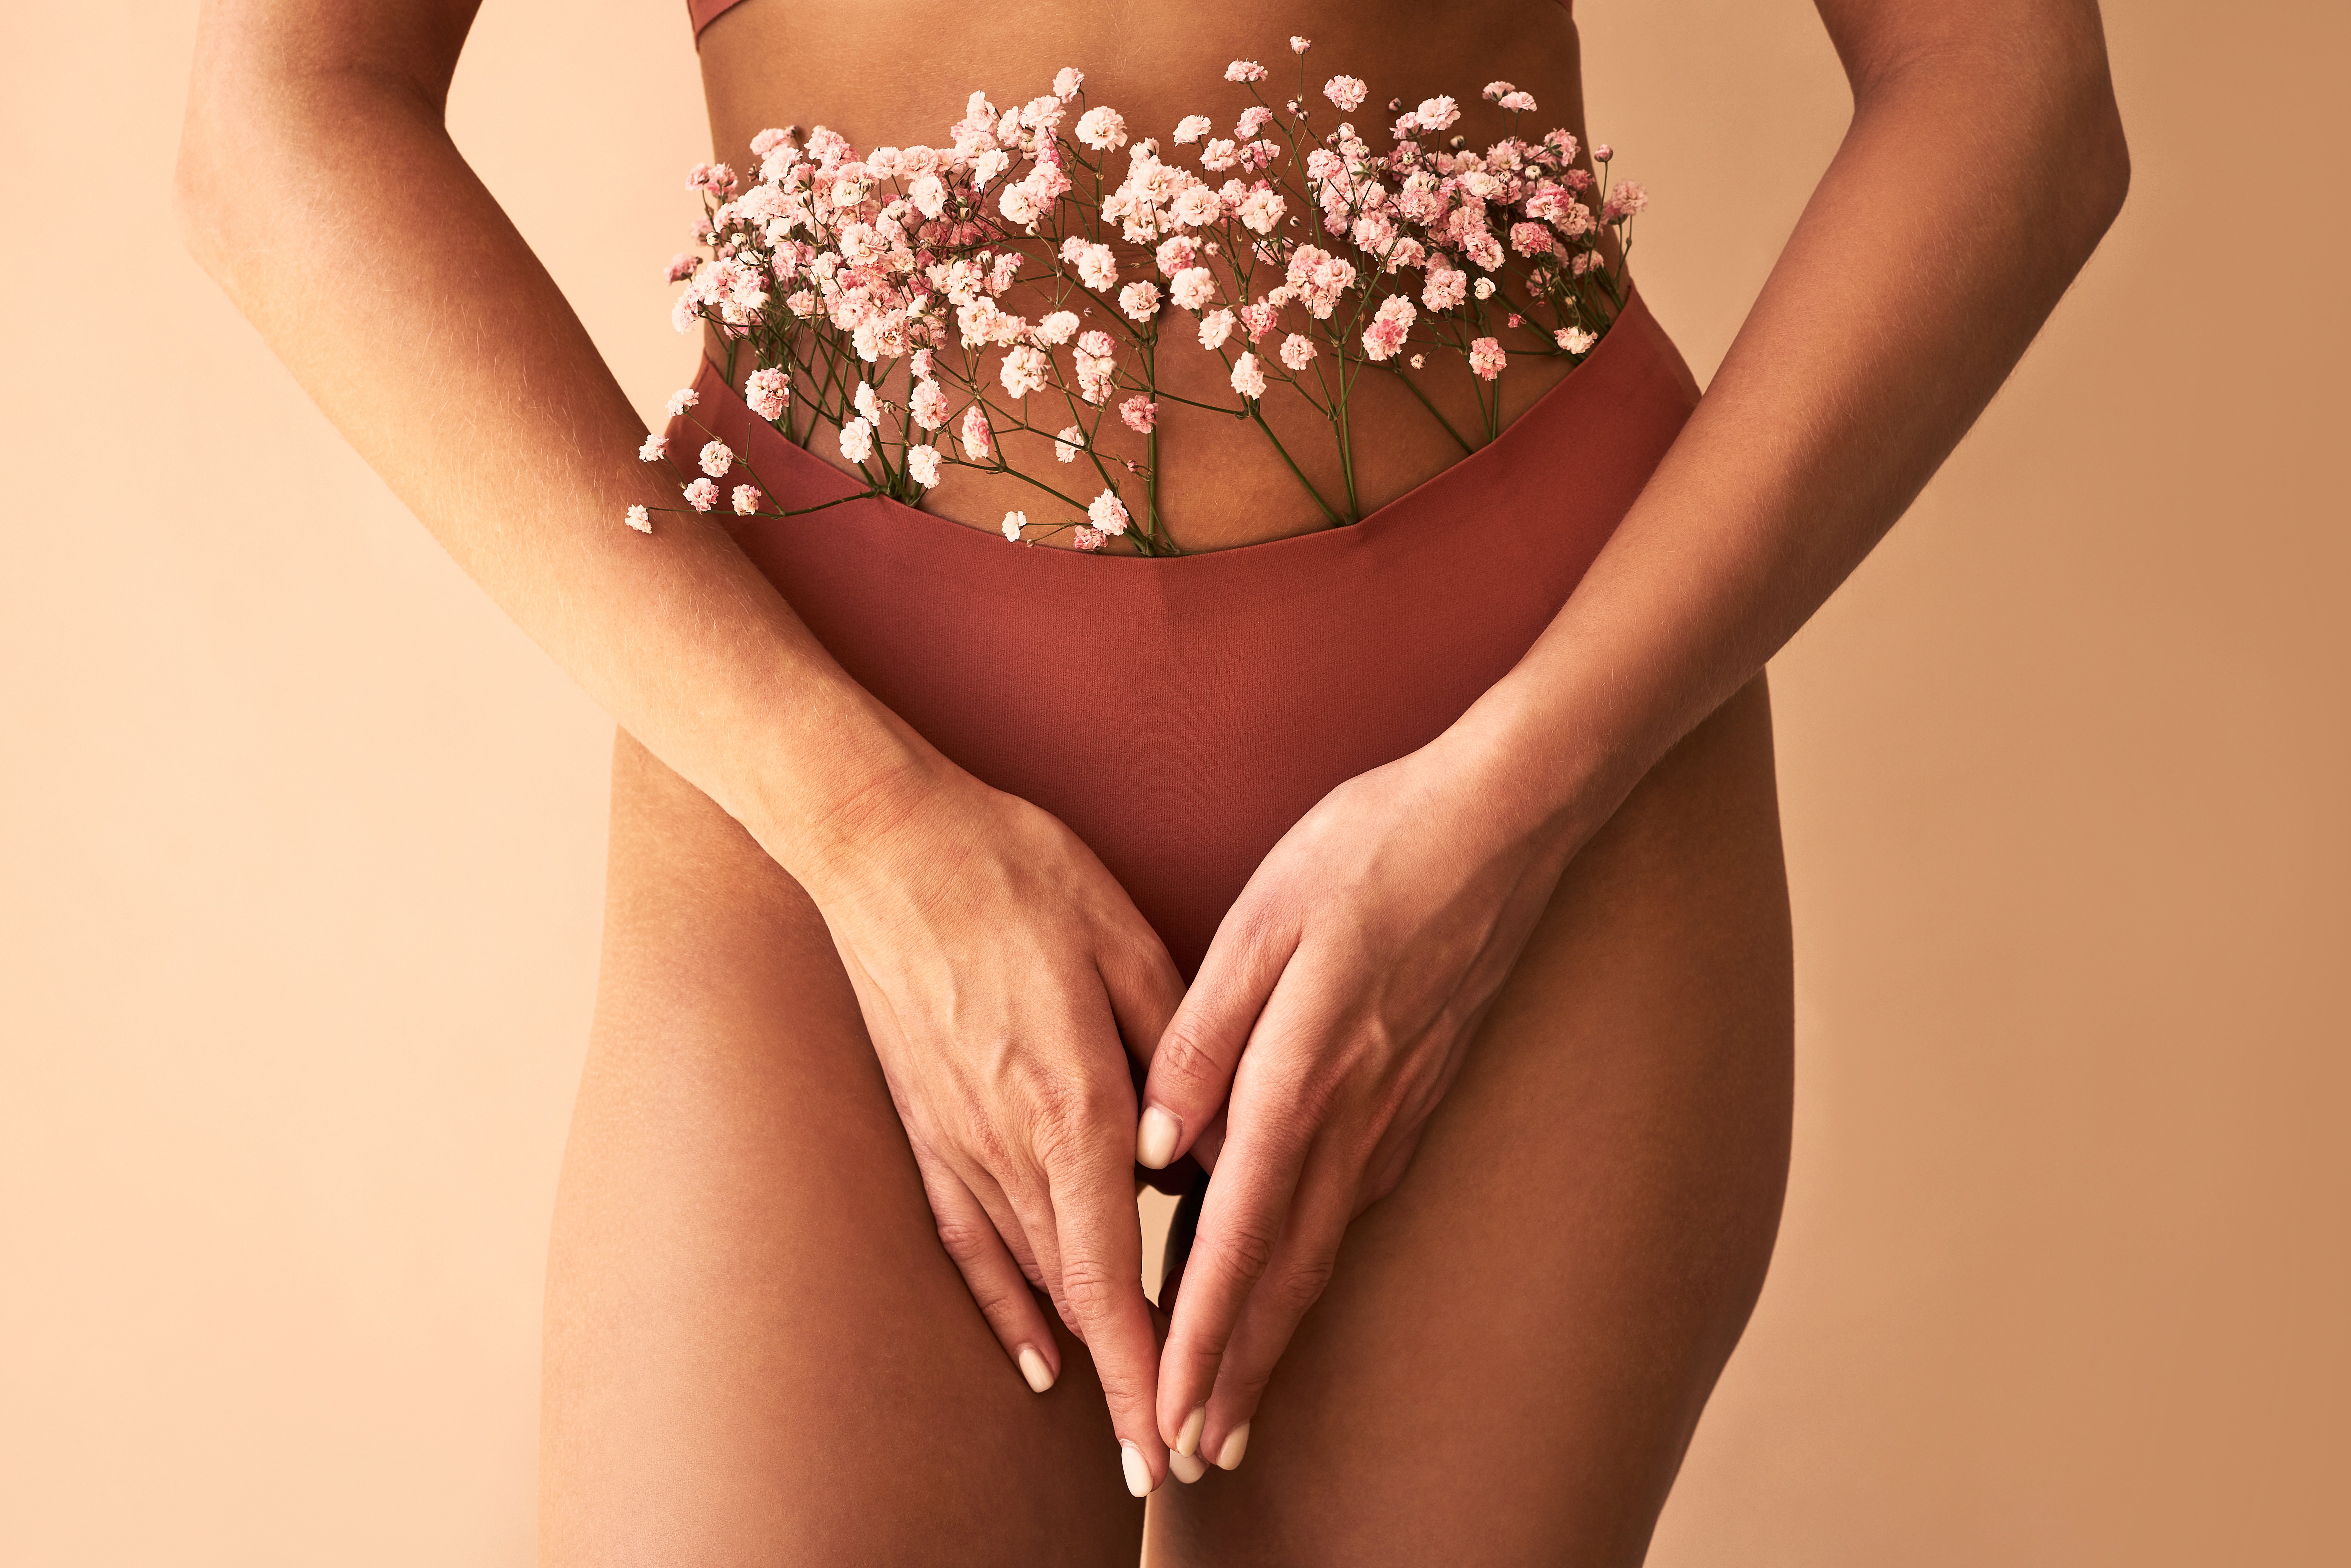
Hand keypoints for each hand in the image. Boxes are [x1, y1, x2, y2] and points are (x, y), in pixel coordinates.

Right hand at [803, 758, 1186, 1493]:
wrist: (883, 842)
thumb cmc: (1012, 872)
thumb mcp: (1121, 939)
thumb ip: (1173, 1051)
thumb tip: (1201, 1143)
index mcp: (1073, 1098)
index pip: (1116, 1272)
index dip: (1150, 1363)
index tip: (1173, 1438)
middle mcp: (1012, 1141)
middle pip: (1076, 1295)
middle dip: (1129, 1382)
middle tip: (1170, 1455)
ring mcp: (958, 1137)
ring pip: (1031, 1272)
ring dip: (1079, 1351)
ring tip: (1125, 1414)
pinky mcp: (924, 1122)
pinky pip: (966, 1236)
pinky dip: (1001, 1301)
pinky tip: (1033, 1351)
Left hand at [1131, 734, 1576, 1474]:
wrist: (1506, 816)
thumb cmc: (1375, 846)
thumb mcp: (1266, 915)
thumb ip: (1206, 1029)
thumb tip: (1158, 1139)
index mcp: (1308, 1069)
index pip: (1240, 1230)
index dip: (1203, 1330)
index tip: (1171, 1405)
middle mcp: (1359, 1109)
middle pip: (1287, 1268)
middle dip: (1240, 1368)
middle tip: (1198, 1450)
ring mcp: (1399, 1105)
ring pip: (1324, 1244)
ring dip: (1278, 1327)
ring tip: (1238, 1393)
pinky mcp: (1421, 1087)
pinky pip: (1355, 1195)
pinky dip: (1313, 1255)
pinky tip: (1291, 1273)